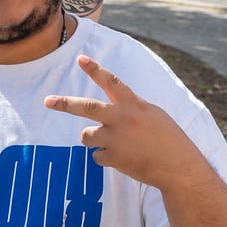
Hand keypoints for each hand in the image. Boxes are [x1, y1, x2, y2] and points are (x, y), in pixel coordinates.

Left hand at [44, 55, 200, 190]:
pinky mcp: (114, 158)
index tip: (80, 58)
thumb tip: (113, 108)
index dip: (95, 69)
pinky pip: (97, 156)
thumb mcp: (153, 114)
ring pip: (86, 136)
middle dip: (64, 104)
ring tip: (112, 143)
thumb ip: (131, 108)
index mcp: (134, 104)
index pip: (111, 81)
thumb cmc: (169, 139)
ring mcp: (116, 139)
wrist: (178, 167)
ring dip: (91, 139)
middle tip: (47, 101)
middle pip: (86, 107)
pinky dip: (106, 158)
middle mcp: (122, 118)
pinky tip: (124, 159)